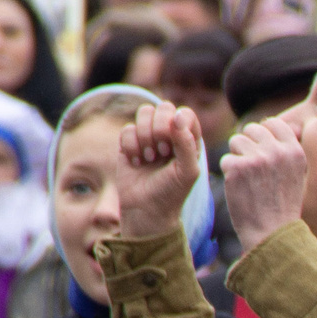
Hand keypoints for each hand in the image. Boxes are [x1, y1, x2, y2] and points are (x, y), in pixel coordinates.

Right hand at [113, 103, 205, 237]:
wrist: (146, 210)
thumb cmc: (171, 192)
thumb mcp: (187, 171)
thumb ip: (187, 143)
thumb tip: (178, 115)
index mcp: (189, 138)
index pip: (184, 113)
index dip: (176, 125)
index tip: (173, 148)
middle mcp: (170, 134)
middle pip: (163, 107)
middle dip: (159, 129)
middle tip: (162, 153)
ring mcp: (149, 136)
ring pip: (144, 112)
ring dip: (145, 136)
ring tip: (150, 158)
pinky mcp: (130, 142)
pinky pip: (127, 128)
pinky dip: (131, 146)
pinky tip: (136, 162)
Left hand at [222, 115, 310, 245]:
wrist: (272, 234)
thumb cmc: (282, 206)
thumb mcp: (296, 175)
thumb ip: (285, 149)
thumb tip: (269, 123)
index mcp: (295, 151)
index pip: (274, 123)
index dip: (264, 134)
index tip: (261, 150)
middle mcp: (277, 151)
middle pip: (252, 129)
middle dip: (248, 145)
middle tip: (252, 169)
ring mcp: (257, 158)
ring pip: (236, 141)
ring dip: (237, 157)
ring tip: (247, 179)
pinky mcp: (237, 168)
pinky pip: (226, 159)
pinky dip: (229, 173)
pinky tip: (240, 189)